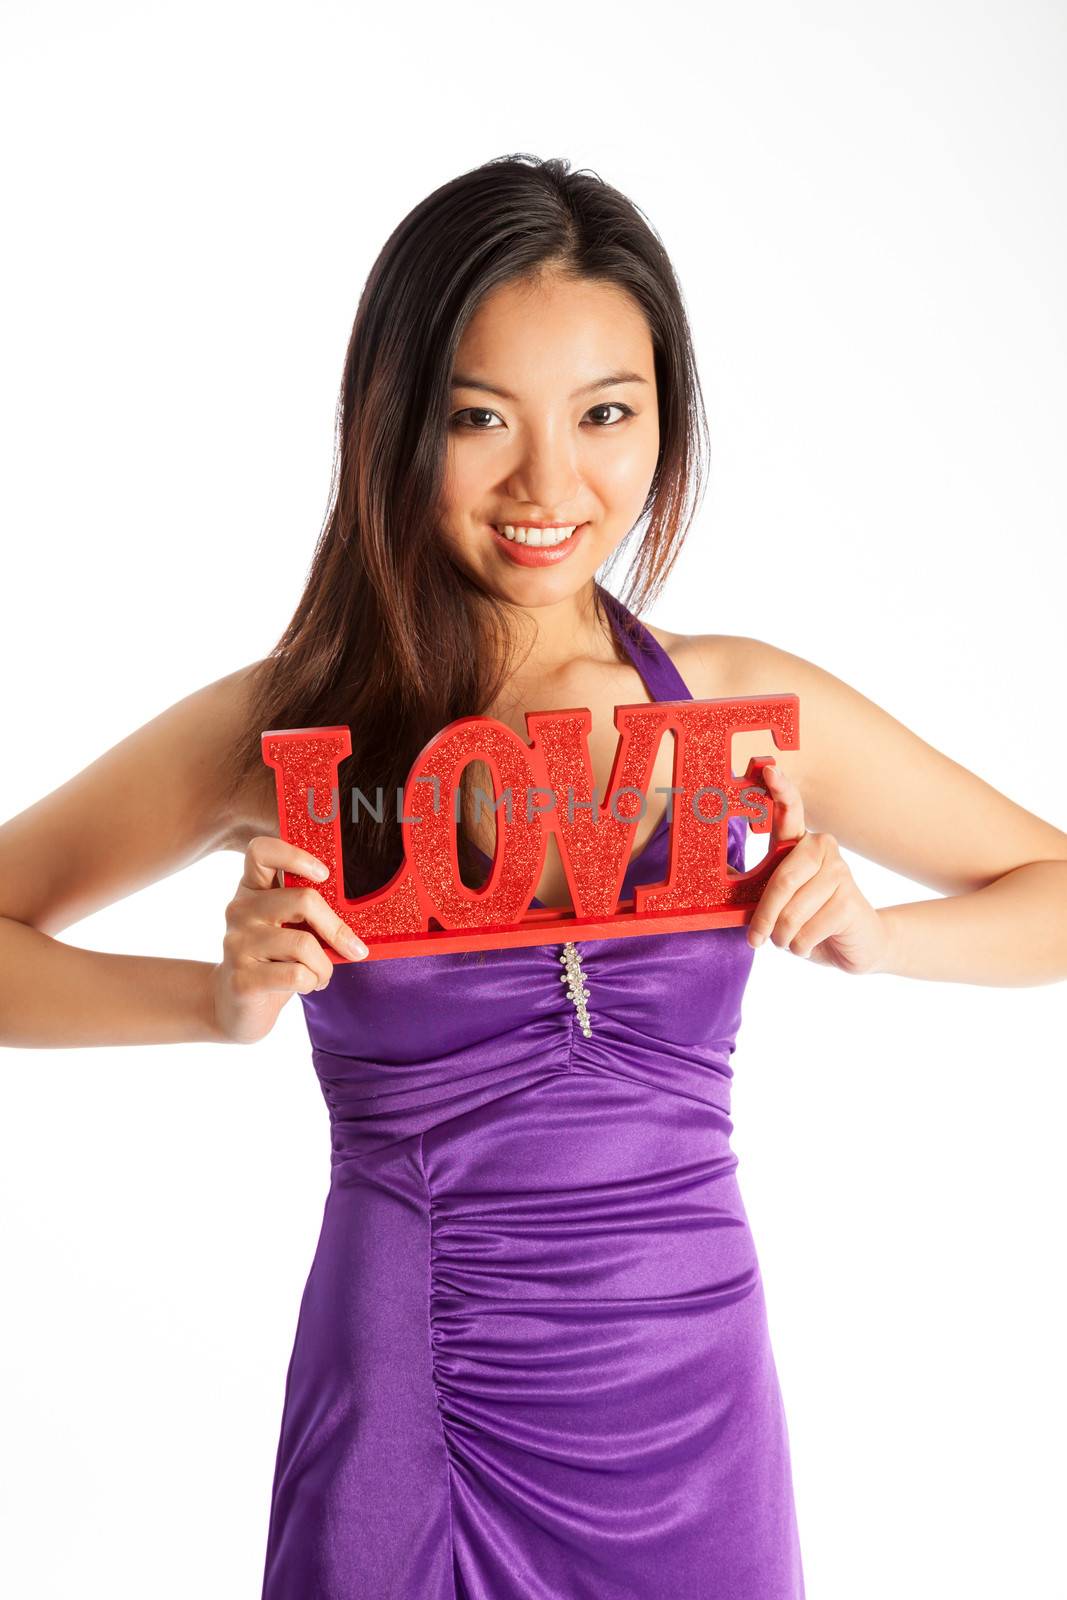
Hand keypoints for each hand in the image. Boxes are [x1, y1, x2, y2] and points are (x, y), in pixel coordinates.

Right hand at [210, 836, 367, 1043]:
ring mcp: (236, 944)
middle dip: (336, 929)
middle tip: (352, 949)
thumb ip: (307, 912)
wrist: (234, 1008)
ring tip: (322, 975)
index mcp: (251, 890)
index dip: (296, 856)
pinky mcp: (241, 979)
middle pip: (303, 899)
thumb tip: (358, 909)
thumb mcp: (287, 928)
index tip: (324, 875)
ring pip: (304, 944)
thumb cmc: (273, 962)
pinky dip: (313, 982)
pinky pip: (297, 974)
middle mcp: (239, 911)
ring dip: (325, 966)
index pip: (261, 850)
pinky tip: (307, 985)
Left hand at [747, 763, 889, 975]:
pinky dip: (800, 947)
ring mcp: (840, 873)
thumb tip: (715, 875)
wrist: (854, 945)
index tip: (768, 771)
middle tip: (756, 938)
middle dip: (763, 917)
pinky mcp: (850, 902)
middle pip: (781, 880)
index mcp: (800, 844)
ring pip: (791, 912)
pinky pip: (808, 931)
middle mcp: (823, 849)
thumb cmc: (806, 919)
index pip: (790, 812)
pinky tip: (810, 943)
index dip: (780, 790)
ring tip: (789, 939)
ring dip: (782, 937)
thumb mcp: (775, 901)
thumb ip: (751, 886)